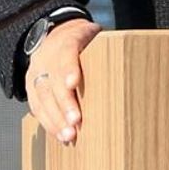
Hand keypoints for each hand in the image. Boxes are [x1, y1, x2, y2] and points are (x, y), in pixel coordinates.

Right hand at [26, 19, 101, 144]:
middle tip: (76, 121)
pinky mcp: (31, 87)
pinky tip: (59, 135)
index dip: (69, 68)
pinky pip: (37, 106)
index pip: (66, 53)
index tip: (73, 83)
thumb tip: (137, 65)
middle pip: (53, 81)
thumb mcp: (95, 36)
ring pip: (43, 97)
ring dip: (55, 118)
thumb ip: (109, 48)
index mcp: (67, 41)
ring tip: (68, 135)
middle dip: (64, 103)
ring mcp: (37, 72)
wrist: (55, 34)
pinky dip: (48, 122)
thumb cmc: (84, 40)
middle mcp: (48, 57)